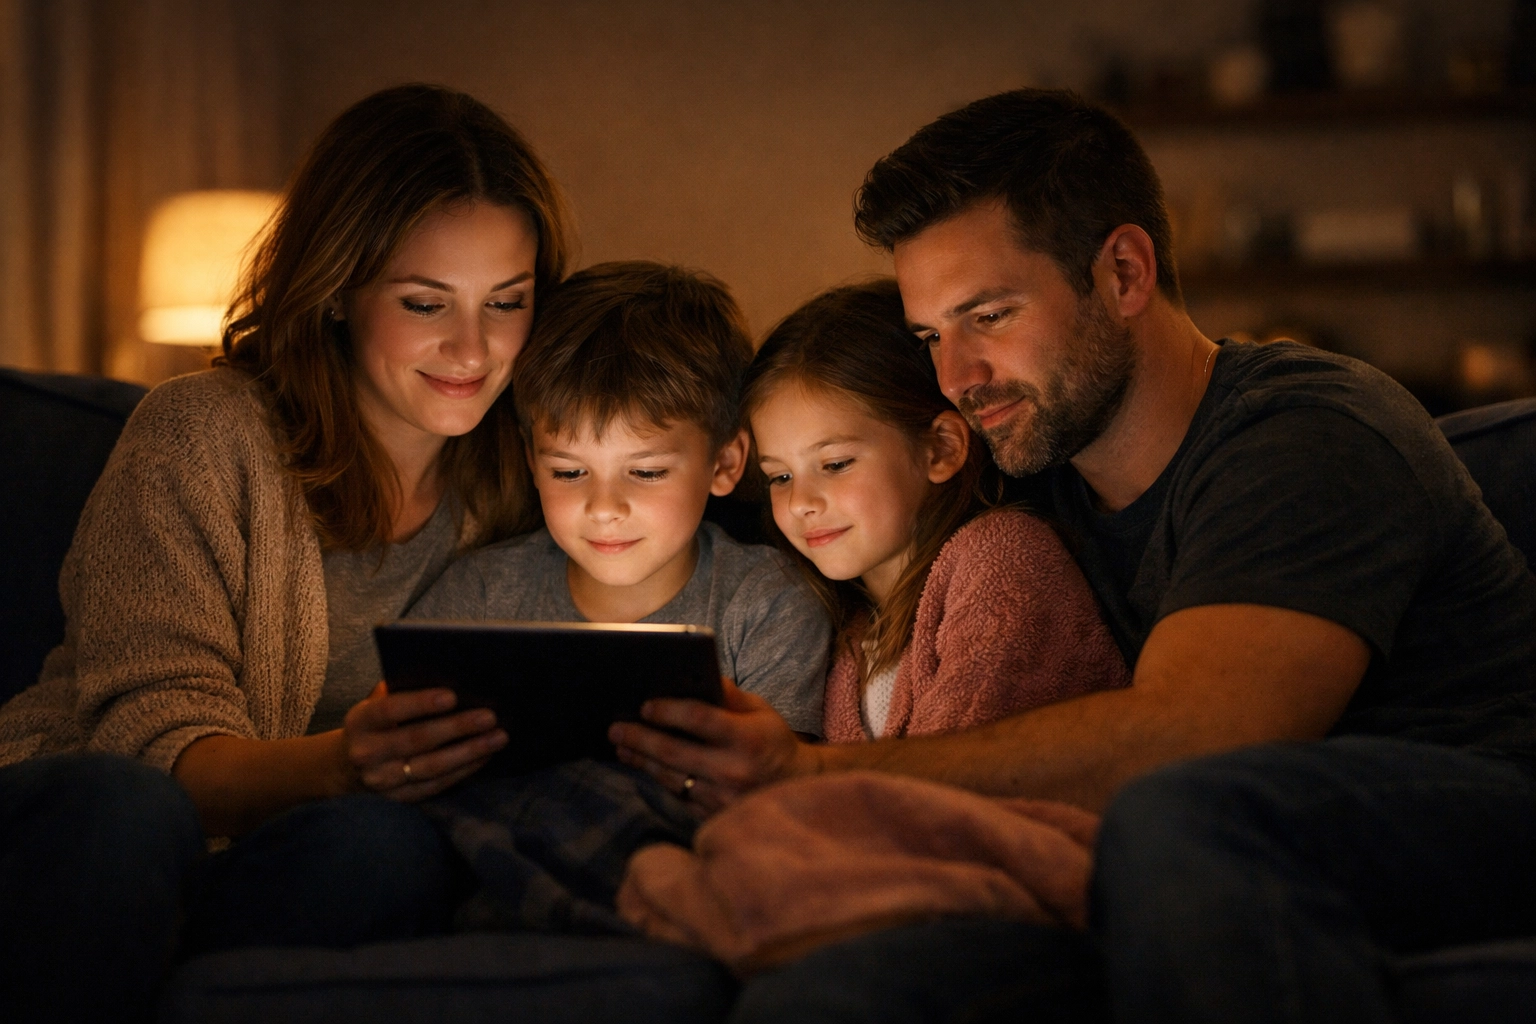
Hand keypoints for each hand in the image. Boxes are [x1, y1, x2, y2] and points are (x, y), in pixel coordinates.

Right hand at [340, 682, 507, 800]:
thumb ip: (400, 689)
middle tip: (489, 717)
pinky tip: (485, 756)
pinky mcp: (400, 798)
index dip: (420, 703)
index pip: (390, 710)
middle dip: (457, 728)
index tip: (452, 696)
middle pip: (416, 740)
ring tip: (498, 737)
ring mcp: (383, 780)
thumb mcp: (376, 703)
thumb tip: (445, 674)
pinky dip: (464, 770)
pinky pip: (437, 785)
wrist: (348, 765)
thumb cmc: (376, 723)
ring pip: (431, 767)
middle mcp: (367, 753)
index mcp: (360, 722)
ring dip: (469, 752)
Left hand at [608, 679, 822, 813]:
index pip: (698, 720)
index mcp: (747, 739)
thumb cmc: (773, 740)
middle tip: (614, 728)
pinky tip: (643, 764)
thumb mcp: (761, 711)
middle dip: (639, 738)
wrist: (795, 787)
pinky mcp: (712, 815)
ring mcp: (721, 798)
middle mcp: (733, 771)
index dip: (667, 711)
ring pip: (670, 777)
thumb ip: (729, 695)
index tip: (644, 705)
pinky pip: (677, 794)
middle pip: (673, 752)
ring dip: (641, 760)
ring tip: (621, 745)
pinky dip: (657, 778)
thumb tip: (696, 674)